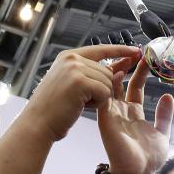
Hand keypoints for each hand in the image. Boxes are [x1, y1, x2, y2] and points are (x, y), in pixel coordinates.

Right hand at [21, 45, 140, 142]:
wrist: (37, 123)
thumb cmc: (54, 108)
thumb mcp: (75, 85)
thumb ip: (97, 74)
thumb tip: (124, 68)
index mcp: (69, 56)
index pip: (101, 49)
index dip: (120, 51)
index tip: (136, 51)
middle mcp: (72, 59)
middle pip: (108, 71)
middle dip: (102, 89)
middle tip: (81, 100)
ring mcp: (76, 69)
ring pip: (108, 82)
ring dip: (99, 97)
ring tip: (78, 102)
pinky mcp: (80, 82)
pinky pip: (105, 92)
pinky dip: (98, 103)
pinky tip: (81, 106)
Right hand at [97, 58, 172, 173]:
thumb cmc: (148, 158)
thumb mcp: (162, 132)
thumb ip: (164, 115)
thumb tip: (168, 95)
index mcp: (133, 113)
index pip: (135, 87)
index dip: (141, 73)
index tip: (148, 58)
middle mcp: (121, 111)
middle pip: (121, 82)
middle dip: (127, 66)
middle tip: (135, 50)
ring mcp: (112, 115)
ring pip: (110, 87)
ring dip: (116, 71)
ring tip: (125, 56)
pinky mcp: (106, 121)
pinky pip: (103, 100)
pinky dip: (107, 87)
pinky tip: (113, 74)